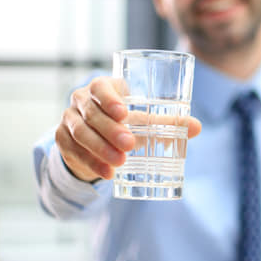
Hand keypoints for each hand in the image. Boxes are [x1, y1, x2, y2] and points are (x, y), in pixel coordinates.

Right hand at [55, 76, 201, 181]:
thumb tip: (197, 127)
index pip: (101, 87)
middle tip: (130, 144)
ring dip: (100, 149)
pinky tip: (107, 173)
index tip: (124, 113)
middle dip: (111, 130)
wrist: (97, 139)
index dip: (110, 98)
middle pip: (92, 113)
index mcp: (102, 88)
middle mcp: (81, 100)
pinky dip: (91, 162)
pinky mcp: (63, 139)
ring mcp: (69, 119)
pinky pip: (73, 151)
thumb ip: (168, 123)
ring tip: (121, 162)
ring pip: (81, 133)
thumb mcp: (144, 120)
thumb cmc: (125, 122)